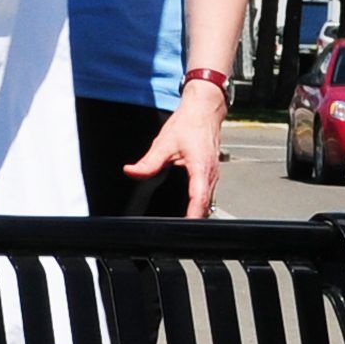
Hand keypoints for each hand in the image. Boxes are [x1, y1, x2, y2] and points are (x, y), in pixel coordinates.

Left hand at [126, 80, 227, 217]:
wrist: (204, 109)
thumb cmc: (189, 123)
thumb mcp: (164, 142)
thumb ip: (148, 162)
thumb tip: (131, 171)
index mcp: (201, 168)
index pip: (198, 199)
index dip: (192, 216)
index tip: (183, 228)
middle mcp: (210, 174)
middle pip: (205, 206)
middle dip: (193, 221)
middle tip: (177, 234)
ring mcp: (213, 174)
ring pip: (208, 201)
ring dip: (197, 213)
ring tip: (182, 226)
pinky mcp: (211, 173)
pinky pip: (207, 194)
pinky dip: (199, 204)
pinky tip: (189, 209)